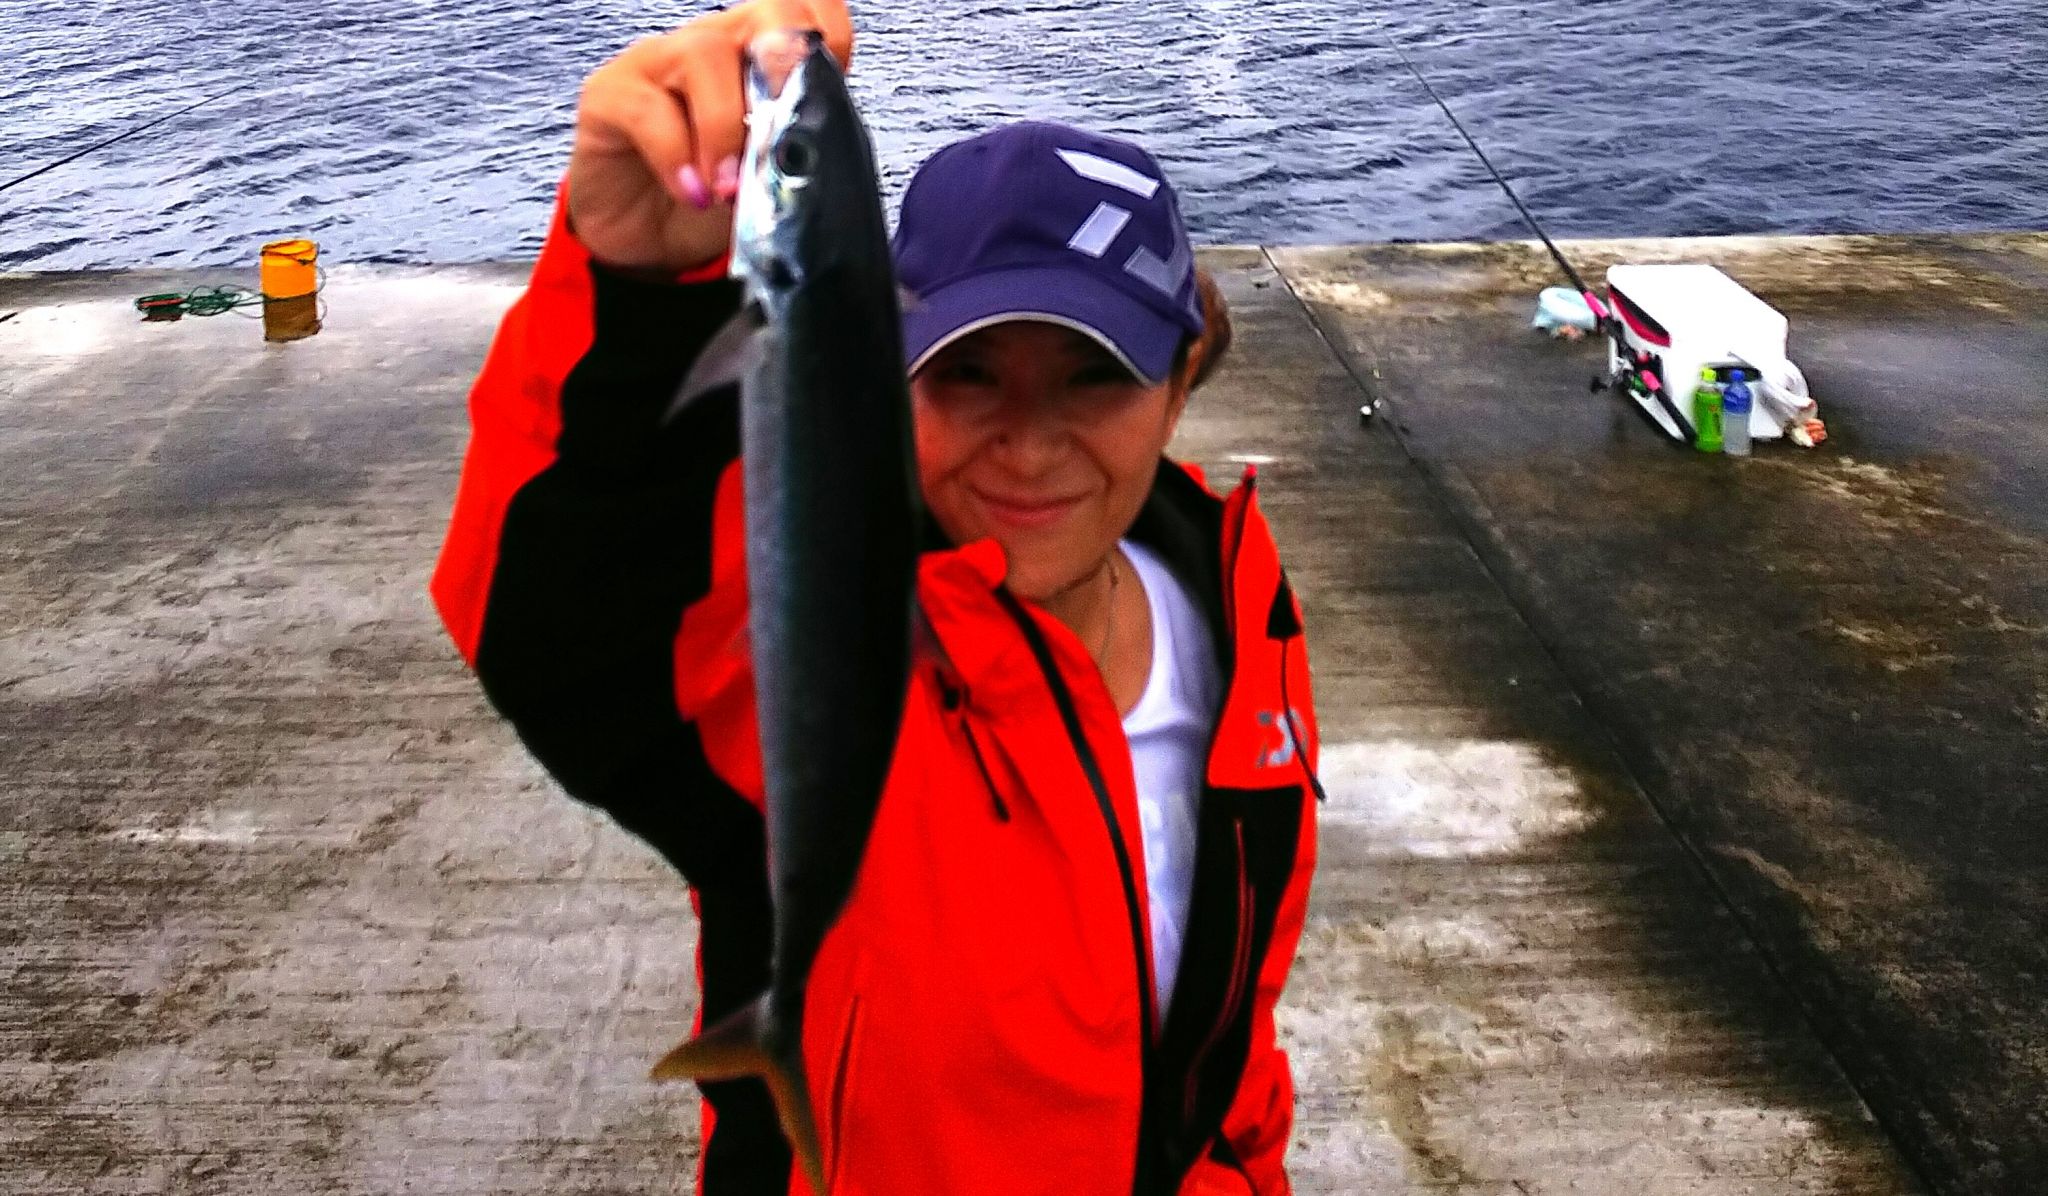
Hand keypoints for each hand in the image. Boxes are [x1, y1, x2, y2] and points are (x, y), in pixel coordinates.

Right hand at [566, 0, 854, 274]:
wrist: (645, 247)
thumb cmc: (709, 206)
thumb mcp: (768, 185)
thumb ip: (795, 160)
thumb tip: (822, 159)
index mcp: (760, 60)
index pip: (807, 11)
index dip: (829, 39)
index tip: (833, 94)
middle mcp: (713, 46)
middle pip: (768, 12)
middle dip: (787, 66)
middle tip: (784, 134)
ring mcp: (659, 62)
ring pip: (705, 53)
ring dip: (725, 128)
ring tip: (728, 188)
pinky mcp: (611, 95)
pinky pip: (648, 107)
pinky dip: (677, 157)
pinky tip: (692, 193)